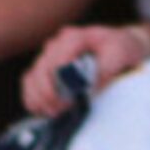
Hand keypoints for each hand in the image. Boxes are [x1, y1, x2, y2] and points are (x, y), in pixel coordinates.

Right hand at [23, 23, 149, 116]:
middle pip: (42, 70)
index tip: (71, 99)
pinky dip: (32, 98)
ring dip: (39, 98)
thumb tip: (85, 89)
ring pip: (32, 77)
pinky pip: (29, 83)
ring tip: (53, 113)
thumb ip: (104, 70)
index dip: (62, 82)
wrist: (119, 47)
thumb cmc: (120, 49)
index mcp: (75, 36)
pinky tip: (42, 110)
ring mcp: (48, 55)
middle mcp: (57, 43)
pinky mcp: (44, 68)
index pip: (59, 60)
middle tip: (61, 110)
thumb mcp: (121, 55)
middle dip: (50, 93)